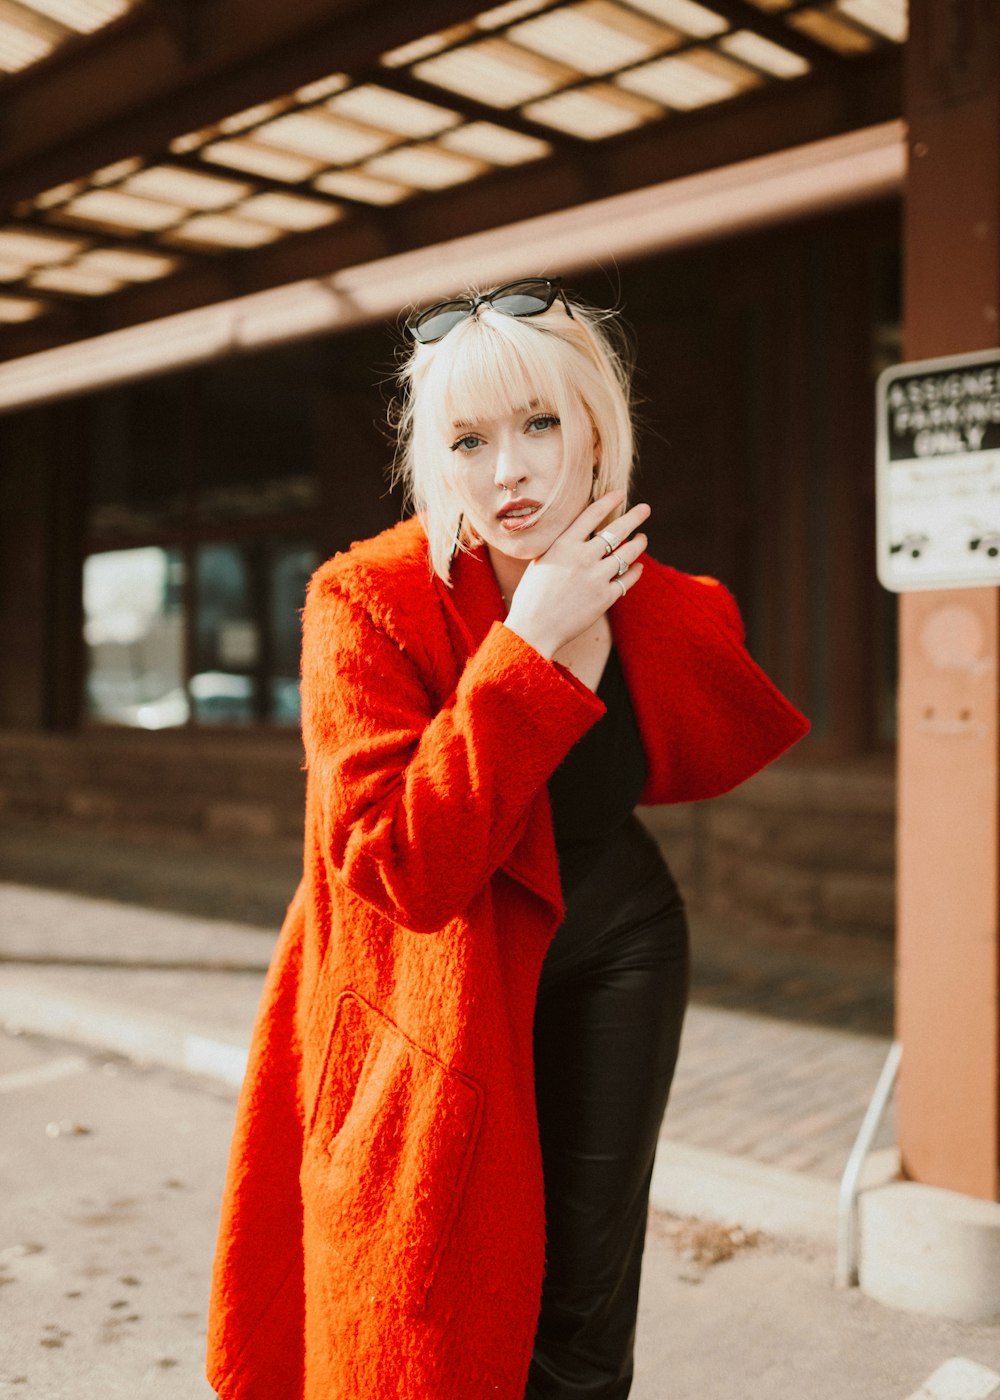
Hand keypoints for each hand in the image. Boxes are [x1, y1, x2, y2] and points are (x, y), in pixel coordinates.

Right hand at [504, 491, 648, 658]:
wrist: (534, 628)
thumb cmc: (533, 595)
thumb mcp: (542, 561)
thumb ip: (563, 546)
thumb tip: (584, 534)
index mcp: (564, 545)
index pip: (592, 514)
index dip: (609, 501)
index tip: (620, 494)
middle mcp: (583, 557)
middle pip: (616, 530)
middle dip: (634, 517)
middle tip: (645, 509)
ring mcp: (596, 578)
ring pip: (627, 554)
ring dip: (638, 544)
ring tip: (643, 538)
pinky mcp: (605, 598)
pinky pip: (627, 579)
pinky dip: (635, 571)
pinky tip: (637, 567)